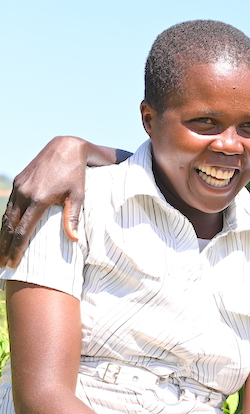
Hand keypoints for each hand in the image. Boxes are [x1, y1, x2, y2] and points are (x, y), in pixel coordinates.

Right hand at [0, 137, 87, 266]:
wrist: (65, 148)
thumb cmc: (76, 174)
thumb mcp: (79, 195)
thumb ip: (72, 217)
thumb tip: (73, 239)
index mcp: (39, 199)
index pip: (23, 230)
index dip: (17, 249)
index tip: (13, 263)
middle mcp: (25, 193)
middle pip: (10, 226)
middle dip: (4, 247)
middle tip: (1, 265)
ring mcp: (19, 187)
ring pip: (6, 216)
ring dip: (2, 236)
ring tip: (0, 253)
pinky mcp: (18, 182)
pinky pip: (10, 206)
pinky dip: (6, 221)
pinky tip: (5, 232)